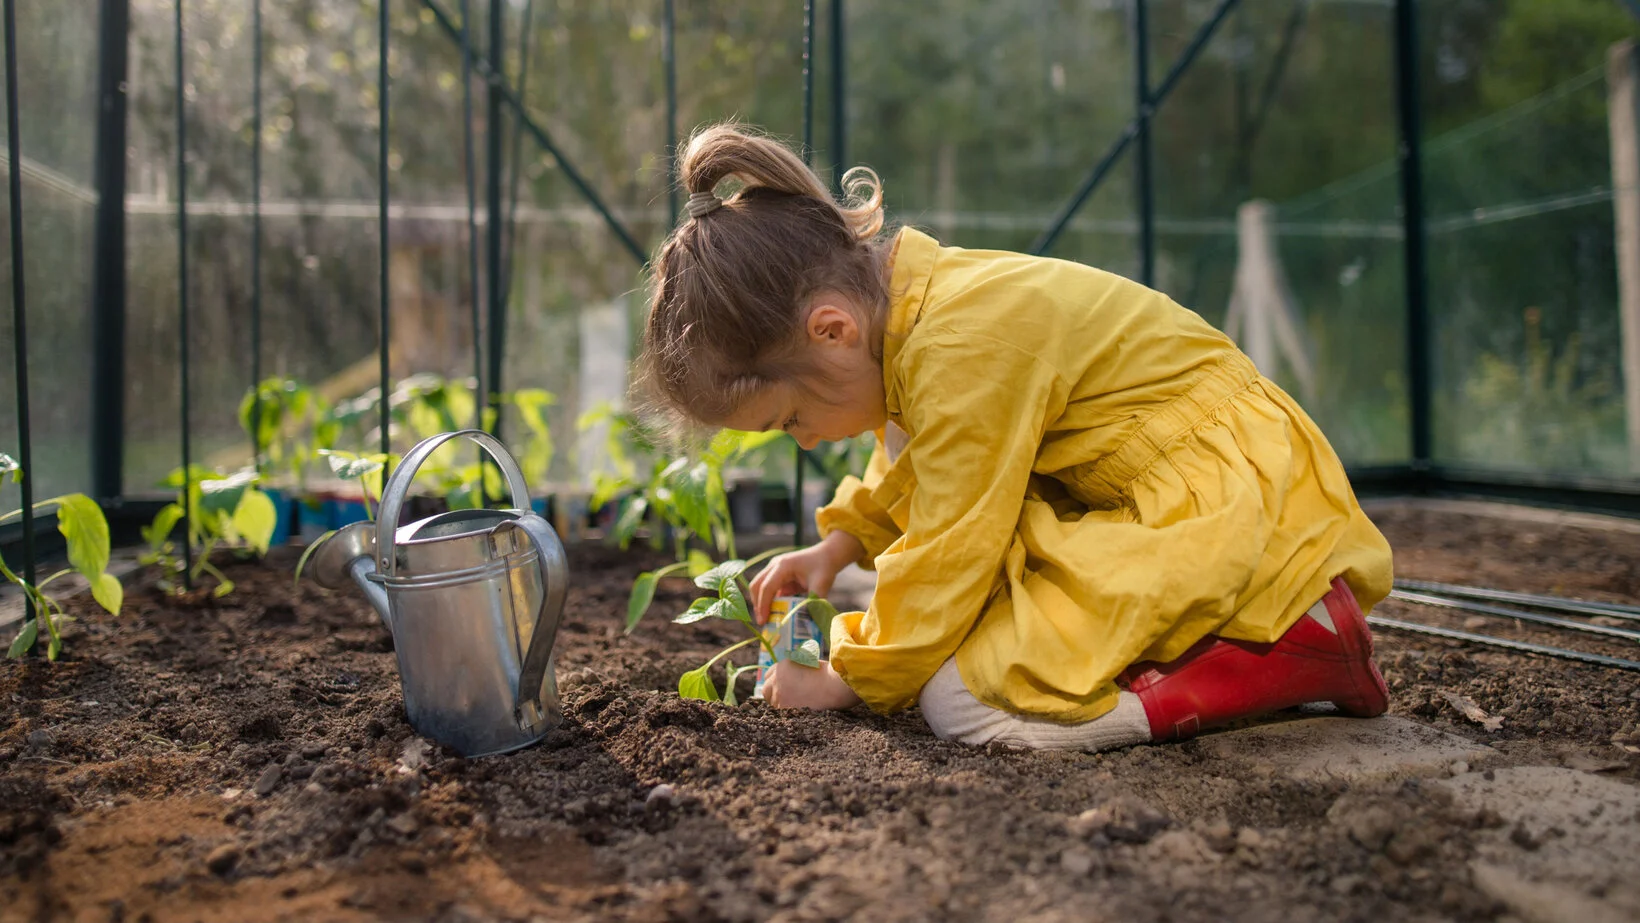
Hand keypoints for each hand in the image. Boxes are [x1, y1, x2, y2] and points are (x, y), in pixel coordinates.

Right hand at [748, 530, 864, 623]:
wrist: (827, 555)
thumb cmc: (824, 567)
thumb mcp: (821, 585)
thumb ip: (813, 602)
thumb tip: (807, 623)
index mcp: (783, 566)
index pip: (767, 587)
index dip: (763, 605)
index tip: (763, 621)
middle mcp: (775, 566)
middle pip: (756, 585)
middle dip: (757, 604)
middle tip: (762, 622)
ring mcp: (774, 569)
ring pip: (759, 587)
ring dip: (761, 603)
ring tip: (767, 620)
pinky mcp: (778, 575)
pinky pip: (769, 589)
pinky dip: (769, 601)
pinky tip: (776, 613)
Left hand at [761, 659, 861, 710]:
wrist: (834, 686)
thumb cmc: (827, 675)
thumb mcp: (807, 665)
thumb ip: (794, 671)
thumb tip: (790, 679)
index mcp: (782, 666)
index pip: (769, 675)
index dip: (776, 682)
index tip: (781, 687)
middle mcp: (776, 679)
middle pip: (765, 689)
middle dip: (772, 693)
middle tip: (783, 698)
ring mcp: (778, 695)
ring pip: (772, 702)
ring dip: (779, 703)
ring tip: (792, 706)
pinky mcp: (784, 708)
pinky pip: (779, 713)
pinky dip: (785, 713)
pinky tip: (795, 713)